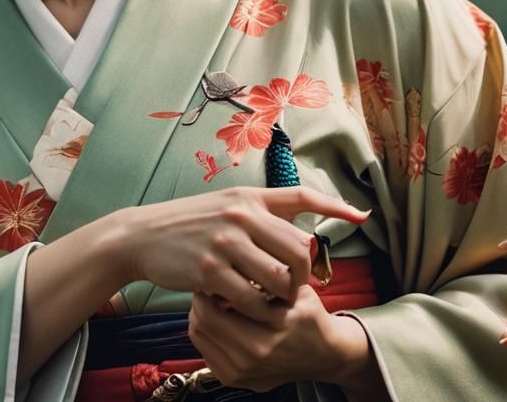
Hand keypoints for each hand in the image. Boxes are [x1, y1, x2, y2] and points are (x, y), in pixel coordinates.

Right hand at [119, 186, 368, 322]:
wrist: (144, 235)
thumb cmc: (190, 223)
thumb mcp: (226, 206)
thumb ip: (259, 213)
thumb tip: (294, 226)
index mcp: (250, 197)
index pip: (302, 196)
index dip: (335, 205)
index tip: (362, 216)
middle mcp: (242, 216)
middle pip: (298, 247)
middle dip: (305, 273)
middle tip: (297, 287)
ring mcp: (226, 243)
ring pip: (279, 277)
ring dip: (282, 295)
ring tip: (274, 301)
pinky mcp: (210, 271)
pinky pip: (250, 298)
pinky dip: (256, 309)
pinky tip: (249, 308)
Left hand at [187, 282, 384, 396]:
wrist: (323, 355)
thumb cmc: (309, 316)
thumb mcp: (297, 289)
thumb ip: (271, 276)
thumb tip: (236, 257)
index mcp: (272, 329)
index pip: (219, 306)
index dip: (211, 283)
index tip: (216, 268)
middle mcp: (255, 354)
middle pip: (203, 321)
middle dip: (201, 298)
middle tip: (207, 280)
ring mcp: (242, 372)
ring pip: (199, 336)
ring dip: (200, 313)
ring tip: (211, 296)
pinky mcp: (234, 379)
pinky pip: (205, 351)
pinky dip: (205, 332)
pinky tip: (216, 317)